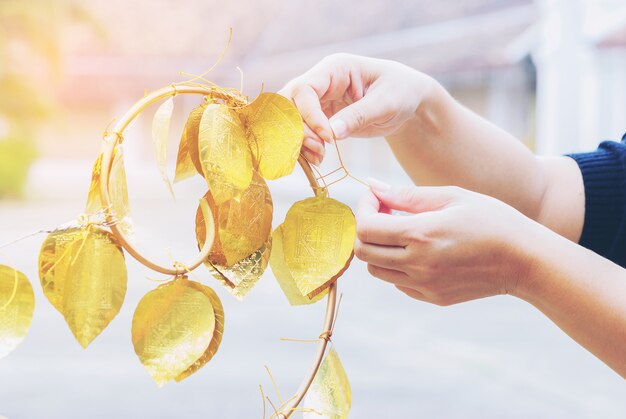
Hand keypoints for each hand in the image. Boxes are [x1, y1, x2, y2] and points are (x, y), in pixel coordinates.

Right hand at [278, 53, 436, 164]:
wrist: (408, 102)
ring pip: (290, 120)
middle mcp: (320, 81)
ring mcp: (317, 100)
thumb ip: (359, 115)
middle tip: (319, 150)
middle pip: (289, 103)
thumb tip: (331, 133)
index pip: (305, 89)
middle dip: (297, 129)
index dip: (310, 115)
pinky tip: (318, 159)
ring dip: (299, 141)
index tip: (329, 138)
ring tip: (320, 158)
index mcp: (335, 68)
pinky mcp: (319, 117)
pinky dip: (304, 147)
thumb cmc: (401, 92)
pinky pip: (301, 132)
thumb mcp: (386, 103)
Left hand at [355, 180, 536, 305]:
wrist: (525, 260)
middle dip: (366, 229)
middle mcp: (418, 264)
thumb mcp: (451, 197)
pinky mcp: (432, 297)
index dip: (363, 209)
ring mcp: (425, 285)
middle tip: (385, 214)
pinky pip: (397, 283)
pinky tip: (418, 251)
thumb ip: (406, 195)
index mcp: (421, 235)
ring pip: (376, 271)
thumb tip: (373, 186)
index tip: (376, 198)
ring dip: (379, 249)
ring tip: (402, 232)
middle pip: (363, 252)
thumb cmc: (492, 219)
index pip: (366, 228)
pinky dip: (396, 266)